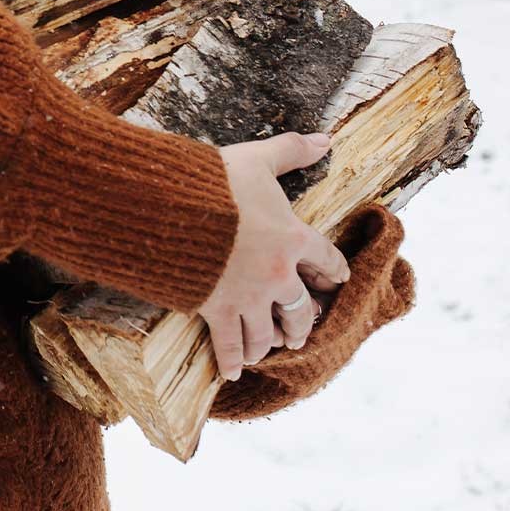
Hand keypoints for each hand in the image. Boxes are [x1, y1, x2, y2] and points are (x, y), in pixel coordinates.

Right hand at [199, 131, 350, 380]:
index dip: (333, 272)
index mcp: (293, 237)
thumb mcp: (256, 159)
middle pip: (300, 309)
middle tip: (300, 332)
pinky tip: (235, 372)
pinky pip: (229, 344)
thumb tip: (324, 138)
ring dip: (269, 344)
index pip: (325, 260)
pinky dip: (232, 360)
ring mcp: (247, 297)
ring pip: (266, 333)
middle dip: (302, 323)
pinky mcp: (216, 309)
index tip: (336, 282)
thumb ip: (291, 151)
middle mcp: (277, 274)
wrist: (172, 207)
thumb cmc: (216, 181)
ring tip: (268, 351)